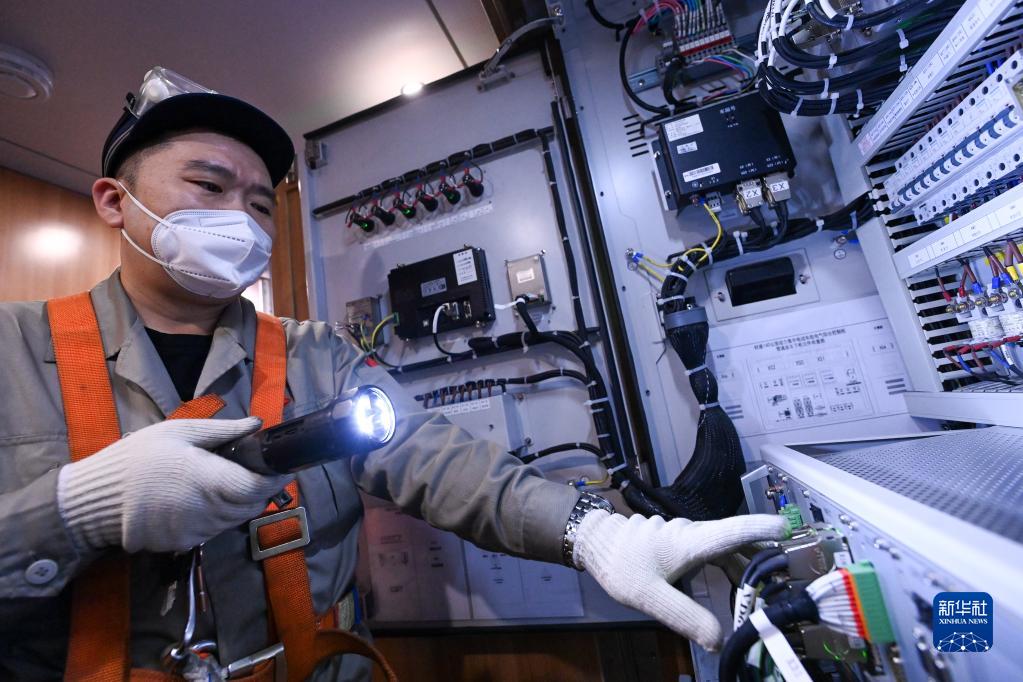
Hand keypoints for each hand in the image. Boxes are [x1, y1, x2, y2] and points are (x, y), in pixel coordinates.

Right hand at [57, 417, 291, 552]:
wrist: (96, 499)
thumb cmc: (139, 458)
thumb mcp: (180, 432)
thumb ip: (223, 431)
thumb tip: (257, 424)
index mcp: (211, 480)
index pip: (258, 488)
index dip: (274, 478)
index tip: (279, 467)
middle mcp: (209, 510)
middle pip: (252, 505)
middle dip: (260, 489)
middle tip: (255, 471)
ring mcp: (198, 531)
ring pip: (236, 519)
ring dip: (241, 503)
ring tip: (228, 482)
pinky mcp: (185, 543)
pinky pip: (215, 530)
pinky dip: (219, 516)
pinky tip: (204, 500)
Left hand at [573, 511, 788, 650]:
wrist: (595, 542)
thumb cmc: (621, 566)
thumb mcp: (650, 597)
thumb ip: (685, 616)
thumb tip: (719, 640)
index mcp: (688, 542)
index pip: (732, 532)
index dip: (760, 528)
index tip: (787, 528)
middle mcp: (692, 534)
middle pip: (734, 545)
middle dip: (762, 562)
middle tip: (784, 585)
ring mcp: (686, 535)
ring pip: (723, 549)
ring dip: (743, 568)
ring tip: (762, 593)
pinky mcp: (679, 540)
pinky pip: (711, 550)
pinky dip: (727, 566)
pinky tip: (733, 585)